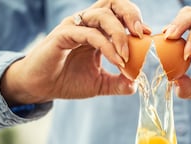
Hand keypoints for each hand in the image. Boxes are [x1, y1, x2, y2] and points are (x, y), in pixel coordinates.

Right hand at [0, 0, 150, 105]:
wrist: (42, 87)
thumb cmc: (68, 81)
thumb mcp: (100, 83)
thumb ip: (118, 83)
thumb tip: (137, 84)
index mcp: (97, 30)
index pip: (119, 14)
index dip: (136, 20)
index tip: (148, 36)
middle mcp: (87, 24)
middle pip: (112, 3)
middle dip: (131, 13)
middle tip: (142, 33)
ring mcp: (74, 27)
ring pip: (101, 15)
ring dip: (119, 33)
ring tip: (127, 56)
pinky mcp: (63, 35)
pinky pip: (89, 34)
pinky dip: (106, 46)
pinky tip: (116, 61)